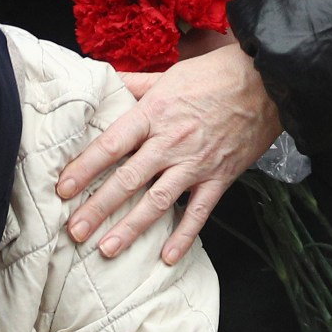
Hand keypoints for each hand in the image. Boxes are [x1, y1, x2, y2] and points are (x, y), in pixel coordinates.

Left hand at [57, 42, 282, 265]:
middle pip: (127, 179)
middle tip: (74, 230)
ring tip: (106, 249)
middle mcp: (170, 142)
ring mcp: (195, 163)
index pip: (111, 144)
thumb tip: (102, 82)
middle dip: (98, 207)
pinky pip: (199, 213)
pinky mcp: (219, 178)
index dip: (85, 167)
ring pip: (157, 201)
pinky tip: (166, 258)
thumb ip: (134, 85)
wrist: (269, 80)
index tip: (62, 188)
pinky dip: (183, 236)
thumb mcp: (170, 74)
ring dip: (130, 228)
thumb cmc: (217, 74)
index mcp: (154, 114)